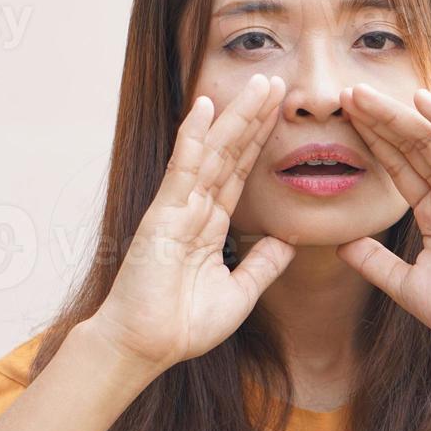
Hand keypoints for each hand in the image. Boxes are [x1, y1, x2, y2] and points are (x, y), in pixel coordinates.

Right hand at [88, 73, 293, 371]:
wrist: (144, 348)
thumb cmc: (182, 326)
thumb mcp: (239, 294)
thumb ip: (262, 265)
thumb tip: (287, 241)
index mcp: (209, 225)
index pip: (240, 173)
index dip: (259, 142)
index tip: (280, 113)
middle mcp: (193, 209)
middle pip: (230, 153)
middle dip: (253, 118)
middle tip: (275, 82)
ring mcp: (177, 209)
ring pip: (212, 153)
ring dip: (235, 117)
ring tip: (259, 85)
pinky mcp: (162, 216)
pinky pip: (182, 170)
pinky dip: (193, 138)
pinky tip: (204, 108)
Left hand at [335, 82, 430, 360]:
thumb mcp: (405, 283)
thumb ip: (374, 262)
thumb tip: (340, 244)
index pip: (397, 167)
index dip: (371, 142)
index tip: (342, 120)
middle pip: (408, 147)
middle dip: (377, 120)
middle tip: (345, 94)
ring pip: (429, 141)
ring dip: (396, 115)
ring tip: (363, 94)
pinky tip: (419, 99)